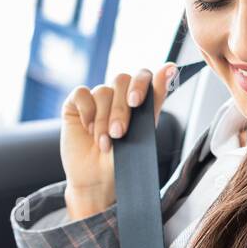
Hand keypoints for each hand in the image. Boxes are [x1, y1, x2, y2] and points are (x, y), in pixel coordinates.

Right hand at [60, 63, 176, 219]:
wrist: (99, 180)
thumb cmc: (124, 159)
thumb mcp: (144, 132)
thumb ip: (155, 100)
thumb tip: (170, 67)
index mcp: (138, 99)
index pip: (143, 75)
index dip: (141, 83)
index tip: (136, 101)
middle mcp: (118, 95)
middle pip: (122, 80)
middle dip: (121, 110)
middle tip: (119, 134)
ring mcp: (97, 98)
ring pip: (102, 92)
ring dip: (103, 120)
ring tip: (104, 143)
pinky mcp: (76, 105)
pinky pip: (82, 94)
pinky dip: (87, 112)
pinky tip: (87, 129)